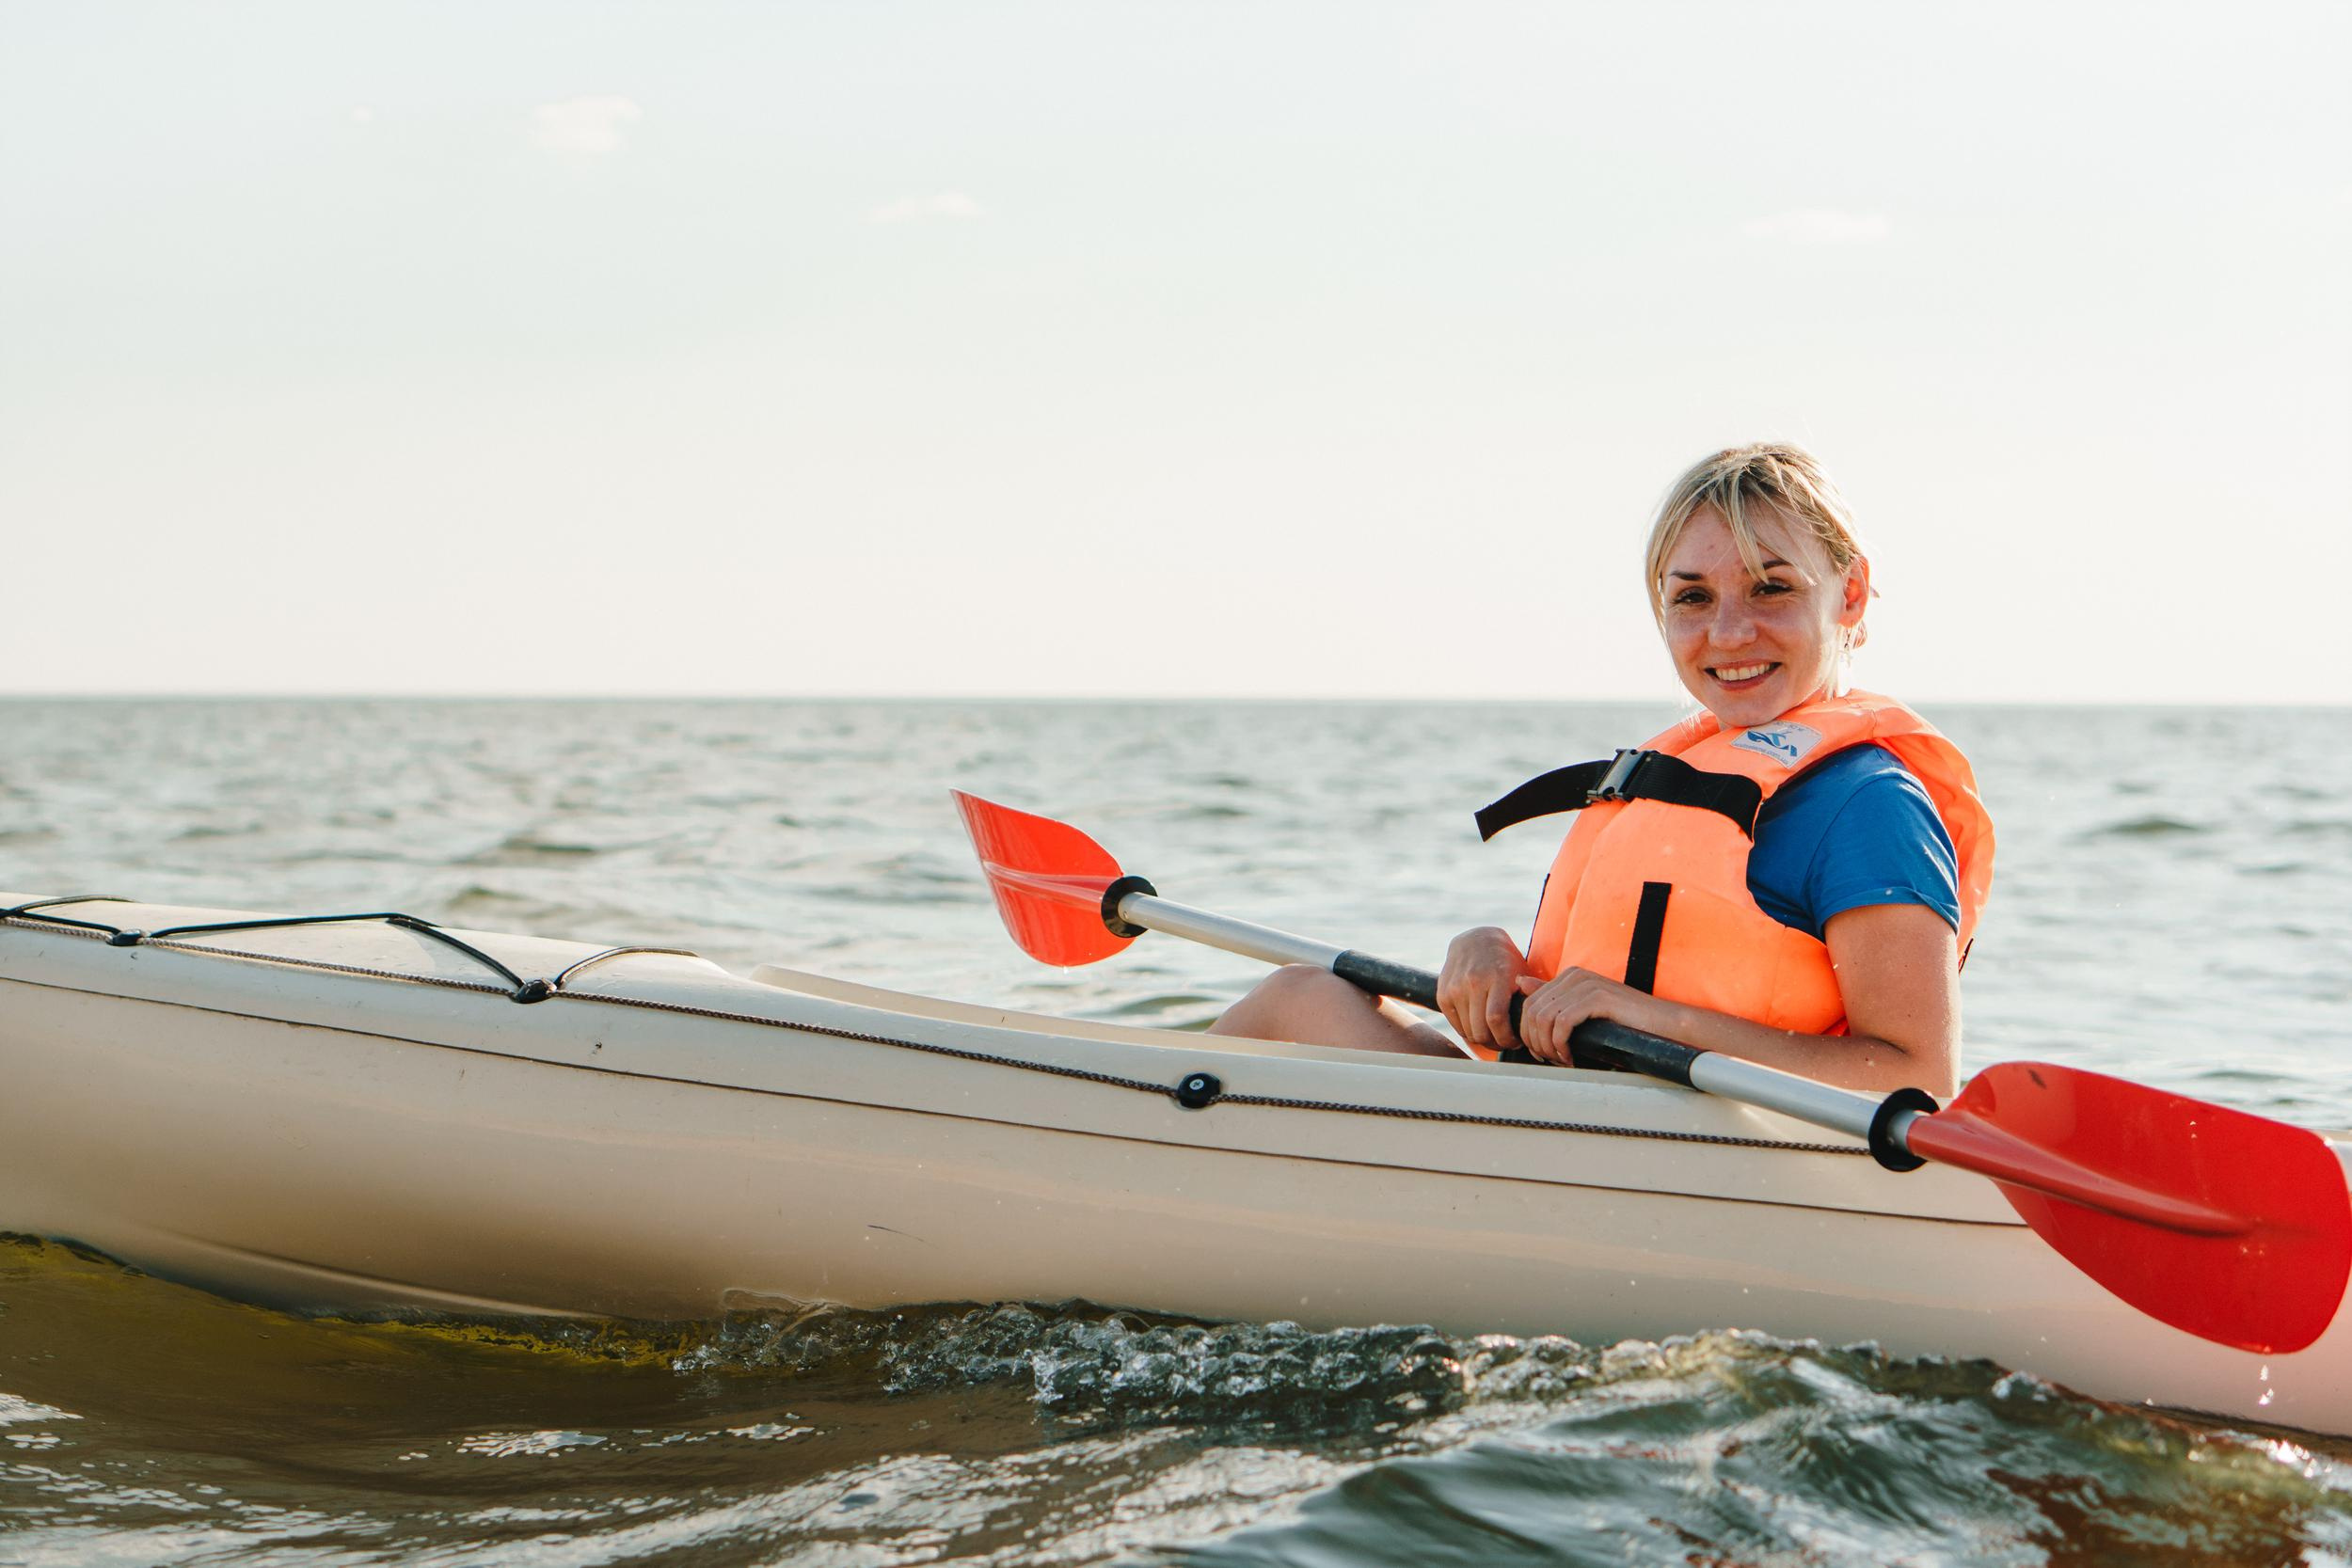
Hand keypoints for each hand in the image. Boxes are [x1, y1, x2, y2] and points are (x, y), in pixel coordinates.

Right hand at [1438, 927, 1529, 1049]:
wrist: (1476, 940)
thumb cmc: (1505, 960)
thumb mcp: (1521, 973)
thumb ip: (1528, 997)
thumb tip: (1532, 1029)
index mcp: (1497, 977)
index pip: (1496, 1019)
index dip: (1506, 1038)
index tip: (1515, 1042)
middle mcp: (1473, 982)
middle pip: (1481, 1030)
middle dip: (1496, 1043)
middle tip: (1505, 1042)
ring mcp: (1455, 988)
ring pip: (1468, 1031)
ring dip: (1482, 1039)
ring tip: (1493, 1035)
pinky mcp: (1443, 994)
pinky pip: (1456, 1025)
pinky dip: (1468, 1031)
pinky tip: (1479, 1026)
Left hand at [1513, 967, 1654, 1066]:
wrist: (1663, 1024)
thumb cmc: (1624, 1023)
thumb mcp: (1584, 1010)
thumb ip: (1554, 998)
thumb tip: (1520, 983)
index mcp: (1569, 976)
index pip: (1529, 1004)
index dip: (1529, 1033)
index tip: (1543, 1053)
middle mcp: (1575, 975)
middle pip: (1532, 1012)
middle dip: (1536, 1041)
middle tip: (1551, 1060)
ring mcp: (1587, 984)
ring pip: (1544, 1018)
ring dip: (1548, 1046)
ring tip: (1562, 1060)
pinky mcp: (1598, 997)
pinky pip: (1562, 1023)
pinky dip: (1561, 1045)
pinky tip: (1571, 1057)